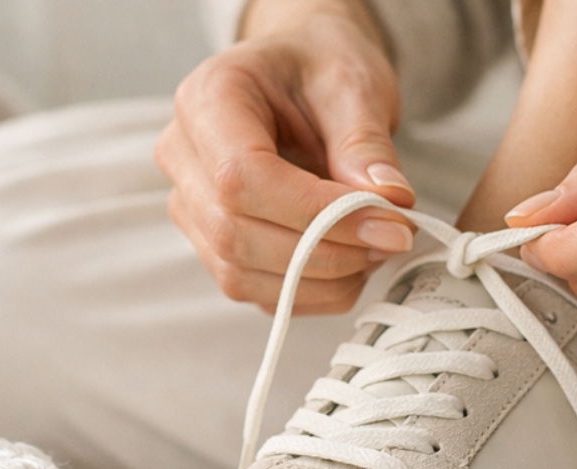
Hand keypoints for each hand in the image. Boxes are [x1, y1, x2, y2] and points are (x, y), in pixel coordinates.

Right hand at [157, 1, 415, 313]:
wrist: (302, 75)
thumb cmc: (321, 67)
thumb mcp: (354, 84)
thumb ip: (365, 143)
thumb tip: (388, 203)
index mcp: (207, 98)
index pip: (242, 178)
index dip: (317, 214)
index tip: (389, 222)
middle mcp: (183, 155)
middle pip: (235, 233)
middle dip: (325, 251)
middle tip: (394, 238)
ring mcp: (191, 205)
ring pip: (240, 274)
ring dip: (321, 279)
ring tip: (378, 249)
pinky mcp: (214, 244)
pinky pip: (257, 292)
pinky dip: (314, 292)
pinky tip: (355, 264)